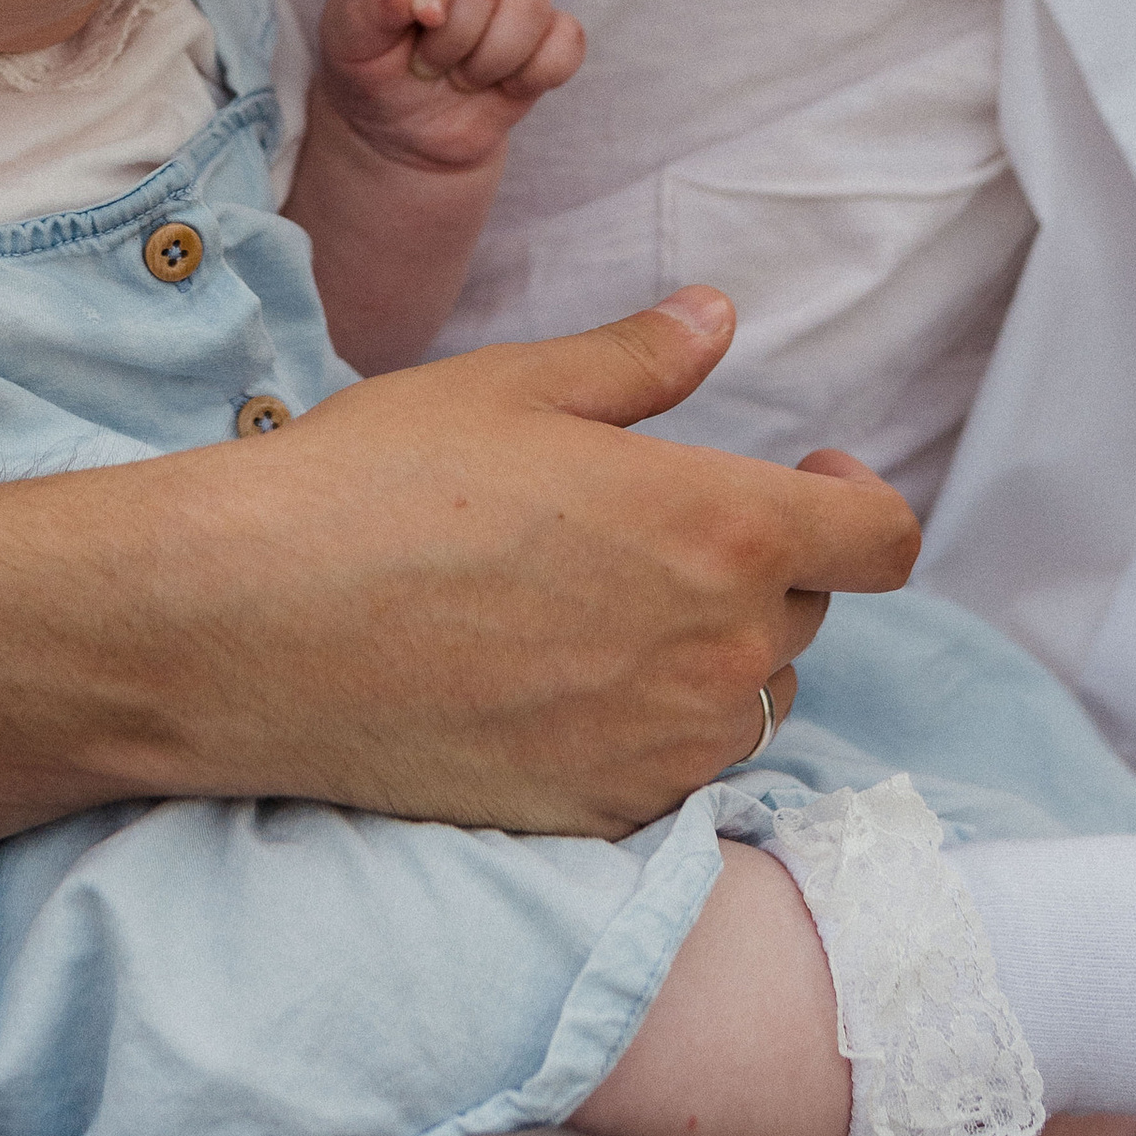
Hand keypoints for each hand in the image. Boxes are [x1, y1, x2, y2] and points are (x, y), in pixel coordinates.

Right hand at [157, 289, 921, 835]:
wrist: (255, 627)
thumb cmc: (378, 483)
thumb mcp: (513, 388)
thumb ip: (639, 362)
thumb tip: (718, 320)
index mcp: (719, 527)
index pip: (881, 539)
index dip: (859, 503)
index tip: (811, 479)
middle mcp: (719, 651)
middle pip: (806, 616)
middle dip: (757, 567)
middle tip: (649, 529)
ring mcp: (664, 748)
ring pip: (745, 700)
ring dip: (707, 653)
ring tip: (595, 606)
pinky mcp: (603, 816)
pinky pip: (672, 772)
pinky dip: (644, 728)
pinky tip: (553, 682)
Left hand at [315, 0, 584, 170]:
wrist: (401, 132)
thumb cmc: (369, 74)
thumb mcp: (347, 44)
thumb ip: (369, 9)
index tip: (422, 23)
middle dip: (454, 39)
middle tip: (425, 68)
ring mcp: (509, 4)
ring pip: (532, 4)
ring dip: (494, 58)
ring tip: (463, 80)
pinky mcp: (543, 43)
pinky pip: (568, 41)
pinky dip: (539, 72)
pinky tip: (506, 88)